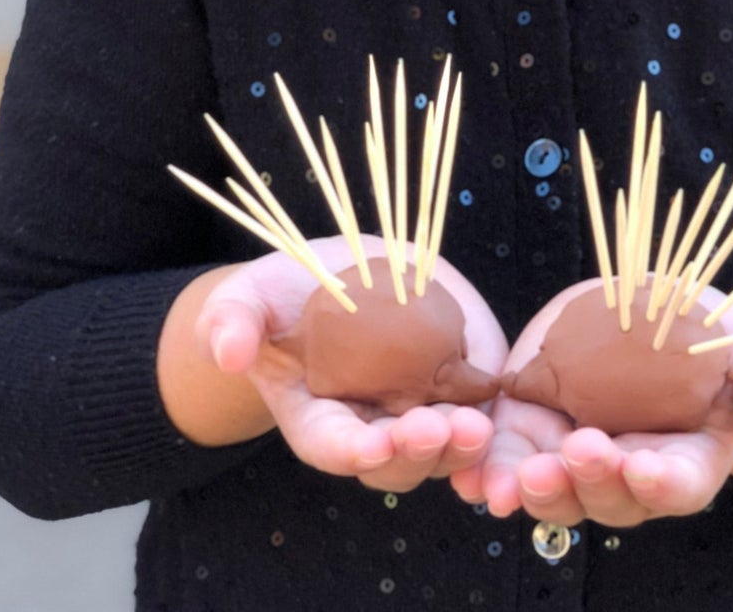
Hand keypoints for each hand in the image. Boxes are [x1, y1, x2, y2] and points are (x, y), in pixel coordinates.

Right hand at [195, 235, 506, 491]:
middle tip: (436, 431)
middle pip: (397, 460)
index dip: (352, 450)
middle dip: (417, 453)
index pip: (334, 446)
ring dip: (462, 445)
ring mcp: (415, 407)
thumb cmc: (282, 295)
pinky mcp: (455, 379)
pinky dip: (494, 415)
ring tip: (477, 426)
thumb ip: (231, 322)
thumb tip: (227, 350)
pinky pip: (478, 406)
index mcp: (316, 418)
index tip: (371, 444)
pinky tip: (505, 404)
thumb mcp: (246, 299)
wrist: (338, 272)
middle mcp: (369, 425)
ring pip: (444, 446)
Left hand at [451, 278, 732, 527]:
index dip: (659, 481)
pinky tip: (470, 475)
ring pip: (555, 491)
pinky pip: (510, 462)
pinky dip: (489, 472)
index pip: (676, 485)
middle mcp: (631, 472)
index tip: (643, 464)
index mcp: (687, 462)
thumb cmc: (718, 342)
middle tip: (574, 452)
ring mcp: (580, 455)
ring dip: (533, 489)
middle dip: (589, 482)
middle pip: (609, 497)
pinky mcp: (538, 426)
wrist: (664, 317)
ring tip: (513, 477)